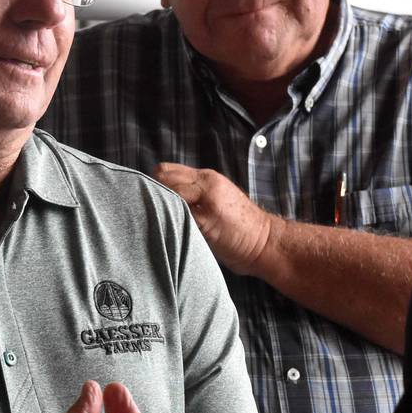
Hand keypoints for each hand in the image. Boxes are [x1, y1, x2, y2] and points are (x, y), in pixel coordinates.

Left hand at [153, 162, 274, 274]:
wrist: (266, 242)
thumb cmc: (239, 229)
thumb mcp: (216, 201)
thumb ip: (194, 196)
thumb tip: (163, 200)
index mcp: (207, 177)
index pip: (167, 170)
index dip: (152, 184)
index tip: (145, 200)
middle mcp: (207, 182)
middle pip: (163, 176)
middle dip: (149, 192)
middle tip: (145, 211)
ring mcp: (207, 198)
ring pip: (168, 191)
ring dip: (156, 205)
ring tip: (153, 221)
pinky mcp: (207, 218)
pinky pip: (177, 212)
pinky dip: (167, 219)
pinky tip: (163, 231)